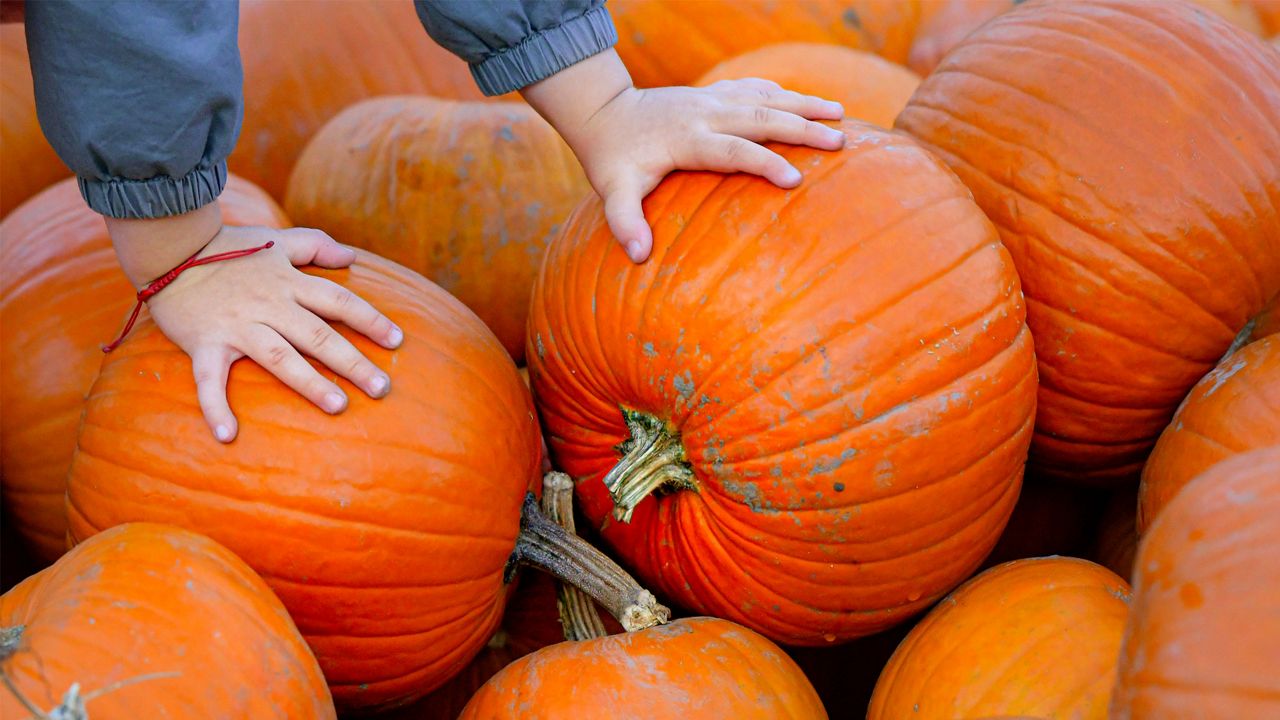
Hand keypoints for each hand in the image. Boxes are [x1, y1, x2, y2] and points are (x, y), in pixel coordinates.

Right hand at [108, 207, 402, 442]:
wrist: (168, 246)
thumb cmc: (226, 247)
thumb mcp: (276, 240)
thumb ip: (315, 246)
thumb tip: (352, 257)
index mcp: (288, 282)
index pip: (339, 302)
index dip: (370, 320)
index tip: (397, 341)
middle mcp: (269, 304)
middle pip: (319, 335)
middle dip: (352, 362)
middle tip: (382, 388)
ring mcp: (237, 325)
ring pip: (280, 357)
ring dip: (310, 383)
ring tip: (339, 406)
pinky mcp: (205, 343)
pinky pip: (209, 379)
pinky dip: (216, 407)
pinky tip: (228, 435)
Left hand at [521, 49, 844, 262]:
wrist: (604, 113)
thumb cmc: (611, 159)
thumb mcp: (612, 191)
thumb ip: (624, 221)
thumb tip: (638, 256)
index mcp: (686, 139)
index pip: (732, 151)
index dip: (763, 163)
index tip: (794, 180)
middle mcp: (704, 113)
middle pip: (760, 118)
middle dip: (801, 128)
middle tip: (840, 142)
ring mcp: (711, 98)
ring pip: (765, 97)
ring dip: (803, 104)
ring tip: (841, 115)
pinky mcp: (713, 93)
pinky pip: (754, 88)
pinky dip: (783, 93)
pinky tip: (808, 102)